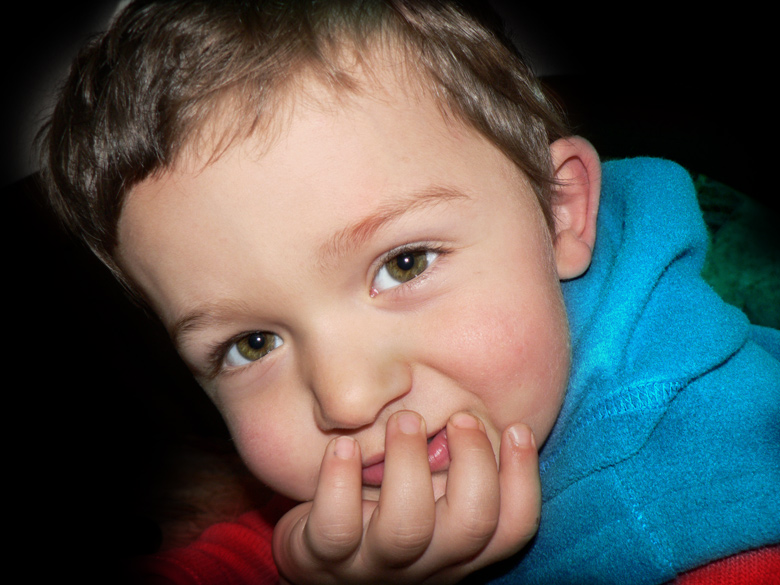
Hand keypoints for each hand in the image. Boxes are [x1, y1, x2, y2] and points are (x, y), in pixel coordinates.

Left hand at [272, 411, 540, 583]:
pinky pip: (335, 528)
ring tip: (404, 420)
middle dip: (473, 464)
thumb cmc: (382, 505)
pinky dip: (340, 481)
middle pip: (472, 526)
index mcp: (458, 545)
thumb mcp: (427, 491)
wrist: (314, 554)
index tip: (516, 427)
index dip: (523, 480)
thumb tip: (481, 401)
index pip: (512, 527)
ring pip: (405, 528)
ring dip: (408, 465)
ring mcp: (374, 563)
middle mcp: (426, 561)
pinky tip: (344, 444)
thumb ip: (453, 462)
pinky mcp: (325, 557)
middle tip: (460, 417)